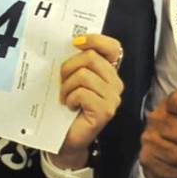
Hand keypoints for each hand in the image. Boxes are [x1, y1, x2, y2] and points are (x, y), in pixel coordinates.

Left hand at [52, 34, 123, 168]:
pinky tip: (70, 106)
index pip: (112, 47)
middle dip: (69, 67)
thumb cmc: (66, 106)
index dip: (95, 39)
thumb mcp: (70, 78)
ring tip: (65, 97)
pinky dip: (70, 98)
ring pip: (84, 75)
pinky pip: (82, 92)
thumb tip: (70, 42)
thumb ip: (76, 61)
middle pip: (91, 57)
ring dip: (66, 86)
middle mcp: (115, 83)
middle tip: (61, 81)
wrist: (64, 138)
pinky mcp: (106, 111)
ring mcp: (113, 98)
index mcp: (108, 71)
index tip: (76, 42)